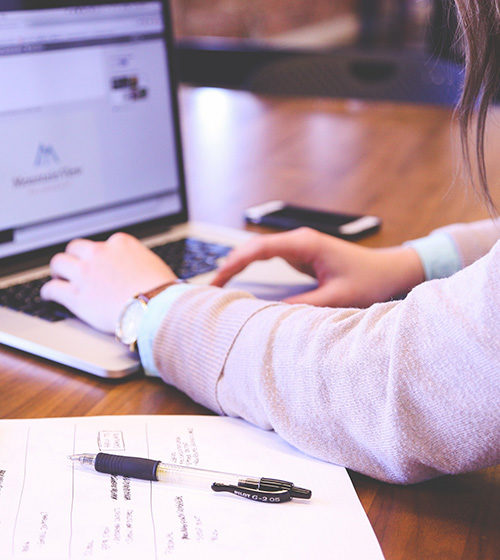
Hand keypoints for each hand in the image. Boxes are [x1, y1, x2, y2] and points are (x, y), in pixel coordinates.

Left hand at [41, 232, 176, 332]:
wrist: (156, 308)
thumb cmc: (162, 291)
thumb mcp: (154, 265)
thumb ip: (139, 262)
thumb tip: (140, 270)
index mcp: (121, 243)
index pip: (103, 244)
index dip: (100, 255)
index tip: (99, 263)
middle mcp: (100, 253)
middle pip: (76, 248)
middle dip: (75, 257)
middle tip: (74, 267)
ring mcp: (86, 273)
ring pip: (59, 263)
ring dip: (59, 271)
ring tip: (59, 278)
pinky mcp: (76, 295)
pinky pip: (52, 289)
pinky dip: (49, 292)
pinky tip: (50, 296)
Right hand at [212, 227, 424, 307]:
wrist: (389, 270)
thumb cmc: (369, 280)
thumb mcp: (336, 297)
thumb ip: (302, 305)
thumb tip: (269, 314)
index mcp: (305, 244)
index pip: (259, 249)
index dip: (234, 263)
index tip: (217, 280)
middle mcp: (299, 241)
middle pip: (253, 248)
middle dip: (230, 265)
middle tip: (210, 288)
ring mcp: (299, 247)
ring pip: (259, 252)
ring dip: (238, 266)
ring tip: (219, 286)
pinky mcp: (302, 255)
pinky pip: (269, 259)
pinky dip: (251, 269)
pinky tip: (240, 280)